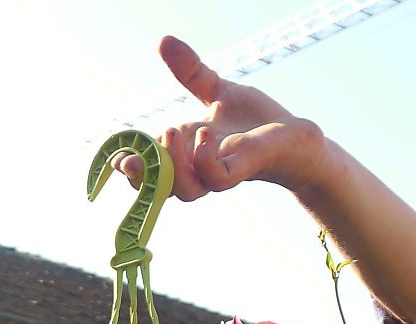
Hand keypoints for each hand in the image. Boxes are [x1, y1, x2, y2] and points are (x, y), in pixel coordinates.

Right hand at [115, 36, 325, 200]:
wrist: (296, 137)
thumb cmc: (257, 122)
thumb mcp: (217, 92)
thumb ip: (190, 72)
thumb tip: (162, 41)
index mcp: (187, 154)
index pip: (152, 172)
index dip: (133, 169)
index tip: (119, 155)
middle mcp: (200, 170)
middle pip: (162, 189)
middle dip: (144, 174)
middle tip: (143, 146)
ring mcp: (221, 173)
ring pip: (186, 190)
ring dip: (174, 165)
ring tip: (174, 131)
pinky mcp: (243, 171)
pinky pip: (215, 178)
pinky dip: (204, 160)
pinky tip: (206, 136)